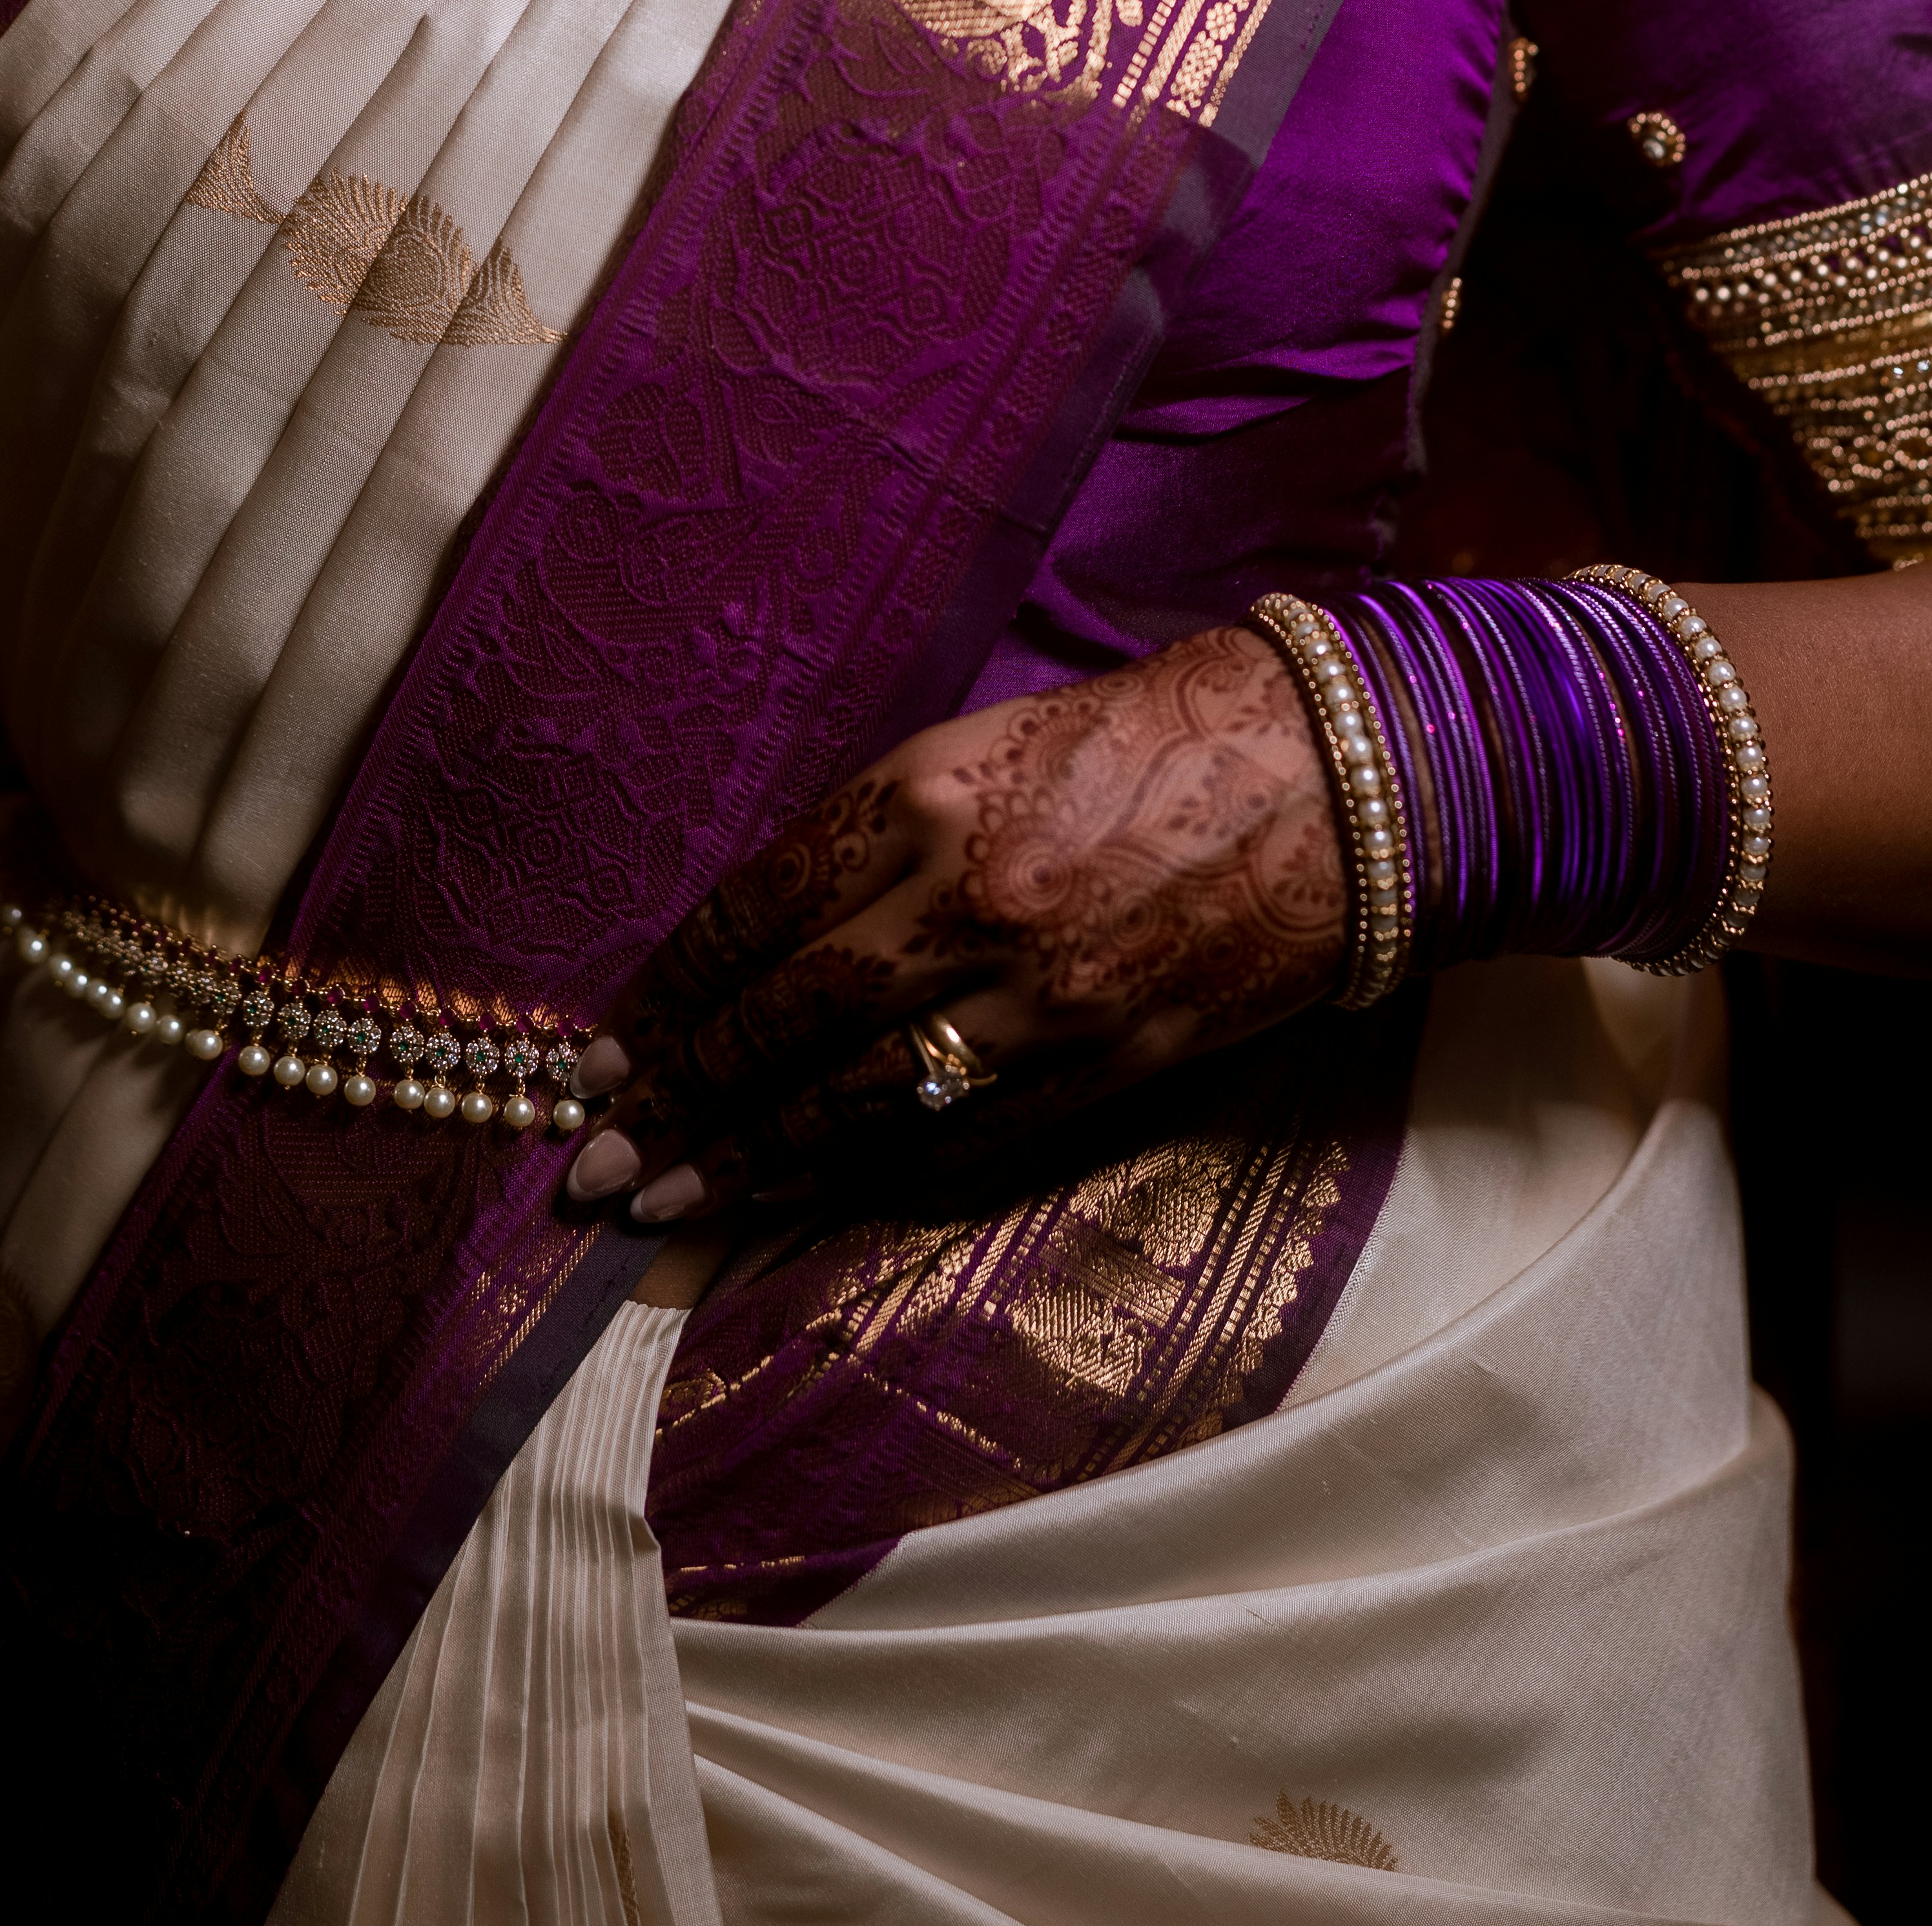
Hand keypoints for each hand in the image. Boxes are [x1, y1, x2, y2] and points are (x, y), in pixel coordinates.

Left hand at [560, 626, 1349, 1227]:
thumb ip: (883, 834)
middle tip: (595, 1164)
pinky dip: (867, 1178)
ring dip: (750, 1160)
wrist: (1336, 776)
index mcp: (923, 794)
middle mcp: (963, 901)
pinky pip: (958, 1143)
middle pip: (782, 1024)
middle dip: (679, 1100)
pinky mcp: (1101, 1067)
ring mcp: (1035, 999)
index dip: (666, 998)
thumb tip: (778, 935)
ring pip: (856, 1104)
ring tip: (669, 1201)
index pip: (751, 918)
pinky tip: (804, 1200)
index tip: (599, 1055)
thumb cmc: (1157, 730)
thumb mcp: (988, 739)